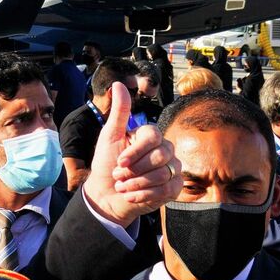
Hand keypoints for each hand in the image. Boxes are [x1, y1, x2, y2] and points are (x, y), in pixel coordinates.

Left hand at [84, 81, 179, 226]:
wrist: (105, 194)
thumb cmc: (106, 164)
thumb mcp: (109, 136)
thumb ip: (119, 112)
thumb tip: (118, 83)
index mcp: (150, 136)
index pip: (153, 136)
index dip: (136, 151)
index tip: (119, 161)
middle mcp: (165, 150)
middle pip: (161, 156)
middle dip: (135, 170)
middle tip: (118, 175)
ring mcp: (172, 169)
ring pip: (163, 174)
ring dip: (137, 183)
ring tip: (123, 186)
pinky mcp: (174, 188)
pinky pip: (167, 190)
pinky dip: (145, 195)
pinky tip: (132, 196)